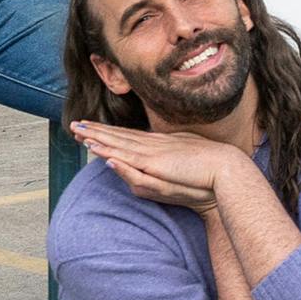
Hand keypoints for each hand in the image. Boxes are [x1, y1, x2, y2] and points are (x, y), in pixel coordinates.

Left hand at [71, 119, 243, 210]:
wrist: (226, 171)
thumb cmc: (207, 175)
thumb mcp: (181, 169)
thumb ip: (163, 168)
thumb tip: (151, 167)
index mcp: (160, 146)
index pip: (128, 138)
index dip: (108, 133)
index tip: (91, 128)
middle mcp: (154, 145)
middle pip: (118, 136)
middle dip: (95, 130)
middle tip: (74, 124)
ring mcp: (153, 152)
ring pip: (117, 142)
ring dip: (95, 136)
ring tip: (76, 130)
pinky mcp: (154, 161)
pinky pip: (125, 155)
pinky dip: (108, 149)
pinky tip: (94, 146)